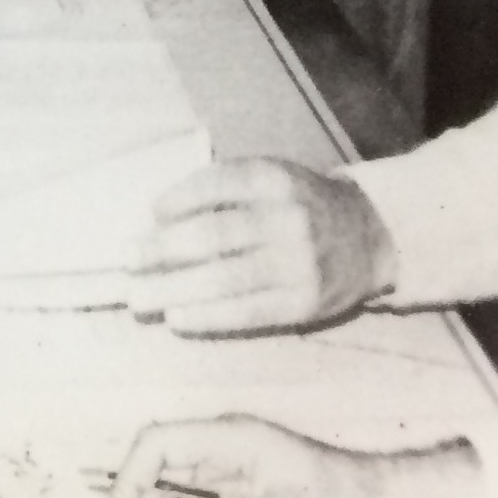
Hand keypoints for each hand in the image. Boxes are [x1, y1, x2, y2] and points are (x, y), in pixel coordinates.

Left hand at [129, 157, 394, 334]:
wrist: (370, 237)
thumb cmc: (300, 205)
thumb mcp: (270, 180)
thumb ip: (224, 191)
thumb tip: (159, 220)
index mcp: (274, 179)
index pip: (214, 185)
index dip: (176, 201)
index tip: (150, 215)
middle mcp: (287, 219)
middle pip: (212, 236)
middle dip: (162, 250)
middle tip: (127, 261)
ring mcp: (298, 264)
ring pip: (224, 279)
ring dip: (173, 290)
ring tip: (139, 298)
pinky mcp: (305, 303)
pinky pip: (247, 312)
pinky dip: (207, 316)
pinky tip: (177, 318)